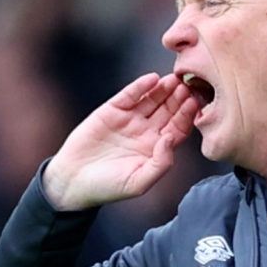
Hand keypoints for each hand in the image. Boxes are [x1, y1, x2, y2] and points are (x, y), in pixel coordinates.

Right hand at [43, 73, 199, 210]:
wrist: (73, 181)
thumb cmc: (108, 187)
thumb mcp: (139, 183)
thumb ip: (160, 164)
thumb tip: (170, 139)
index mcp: (156, 149)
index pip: (178, 128)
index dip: (186, 116)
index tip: (194, 104)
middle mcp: (146, 132)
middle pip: (169, 110)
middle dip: (178, 98)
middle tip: (187, 86)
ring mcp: (130, 119)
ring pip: (152, 99)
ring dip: (164, 89)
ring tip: (173, 80)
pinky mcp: (112, 110)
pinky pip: (130, 95)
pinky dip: (140, 86)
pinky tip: (152, 79)